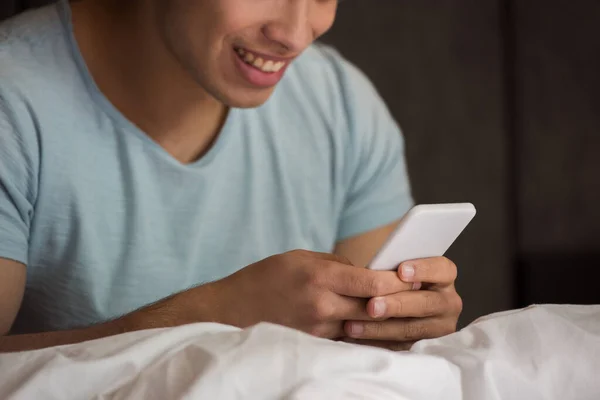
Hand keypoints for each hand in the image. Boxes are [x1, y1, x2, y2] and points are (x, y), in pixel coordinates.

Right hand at [214, 250, 408, 338]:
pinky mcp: (315, 345)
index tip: (413, 275)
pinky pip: (350, 340)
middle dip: (399, 300)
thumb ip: (337, 266)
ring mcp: (318, 330)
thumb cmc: (266, 278)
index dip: (396, 279)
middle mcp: (321, 307)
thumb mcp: (300, 258)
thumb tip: (367, 272)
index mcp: (319, 278)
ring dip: (387, 320)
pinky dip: (367, 335)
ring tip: (409, 312)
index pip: (371, 281)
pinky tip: (383, 330)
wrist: (232, 310)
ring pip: (365, 327)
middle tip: (421, 294)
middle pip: (374, 307)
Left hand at [342, 257, 462, 350]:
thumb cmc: (391, 276)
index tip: (401, 271)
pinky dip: (377, 342)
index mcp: (444, 276)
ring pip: (412, 329)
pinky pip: (401, 346)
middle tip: (372, 306)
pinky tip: (356, 338)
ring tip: (354, 326)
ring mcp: (438, 326)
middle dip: (397, 305)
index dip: (423, 270)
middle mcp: (447, 301)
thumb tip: (373, 270)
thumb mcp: (394, 267)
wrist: (388, 300)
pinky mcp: (422, 344)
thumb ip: (391, 267)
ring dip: (381, 328)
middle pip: (427, 303)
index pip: (442, 269)